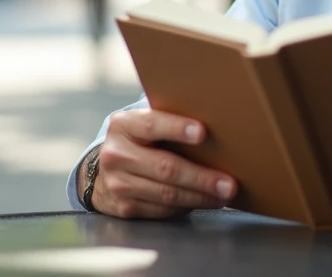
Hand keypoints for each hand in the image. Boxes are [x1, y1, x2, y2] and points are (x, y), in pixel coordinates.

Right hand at [93, 108, 237, 218]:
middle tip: (228, 183)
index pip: (152, 124)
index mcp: (123, 125)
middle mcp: (116, 154)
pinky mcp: (123, 207)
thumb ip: (168, 122)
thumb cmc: (139, 140)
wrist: (103, 170)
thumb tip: (217, 124)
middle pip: (165, 167)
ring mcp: (117, 183)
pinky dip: (186, 207)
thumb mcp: (144, 124)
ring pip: (166, 194)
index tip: (203, 132)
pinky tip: (204, 202)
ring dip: (199, 196)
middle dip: (201, 177)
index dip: (177, 128)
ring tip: (223, 195)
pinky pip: (161, 210)